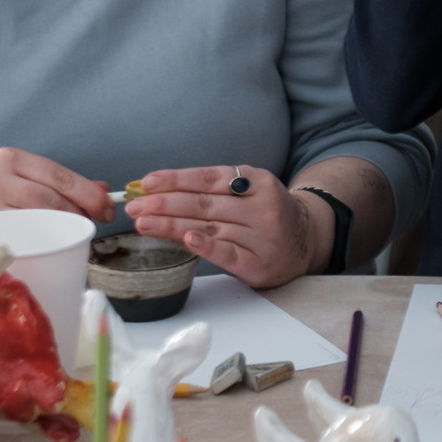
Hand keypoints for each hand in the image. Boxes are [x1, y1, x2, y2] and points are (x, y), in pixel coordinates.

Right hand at [0, 146, 112, 282]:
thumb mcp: (10, 181)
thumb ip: (51, 184)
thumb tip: (104, 190)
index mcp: (7, 159)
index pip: (59, 176)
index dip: (89, 195)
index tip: (107, 211)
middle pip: (52, 202)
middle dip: (80, 218)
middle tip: (91, 230)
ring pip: (39, 225)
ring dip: (63, 236)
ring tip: (70, 241)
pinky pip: (18, 247)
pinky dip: (38, 252)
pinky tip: (44, 255)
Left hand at [127, 164, 324, 287]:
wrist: (306, 241)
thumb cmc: (265, 214)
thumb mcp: (250, 190)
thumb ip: (214, 190)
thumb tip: (159, 190)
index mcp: (257, 182)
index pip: (210, 178)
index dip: (177, 179)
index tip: (147, 183)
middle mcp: (262, 207)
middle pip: (205, 204)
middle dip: (165, 204)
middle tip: (135, 206)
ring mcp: (263, 237)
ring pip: (210, 227)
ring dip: (172, 225)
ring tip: (143, 222)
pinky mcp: (259, 264)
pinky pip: (229, 254)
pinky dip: (207, 246)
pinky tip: (187, 239)